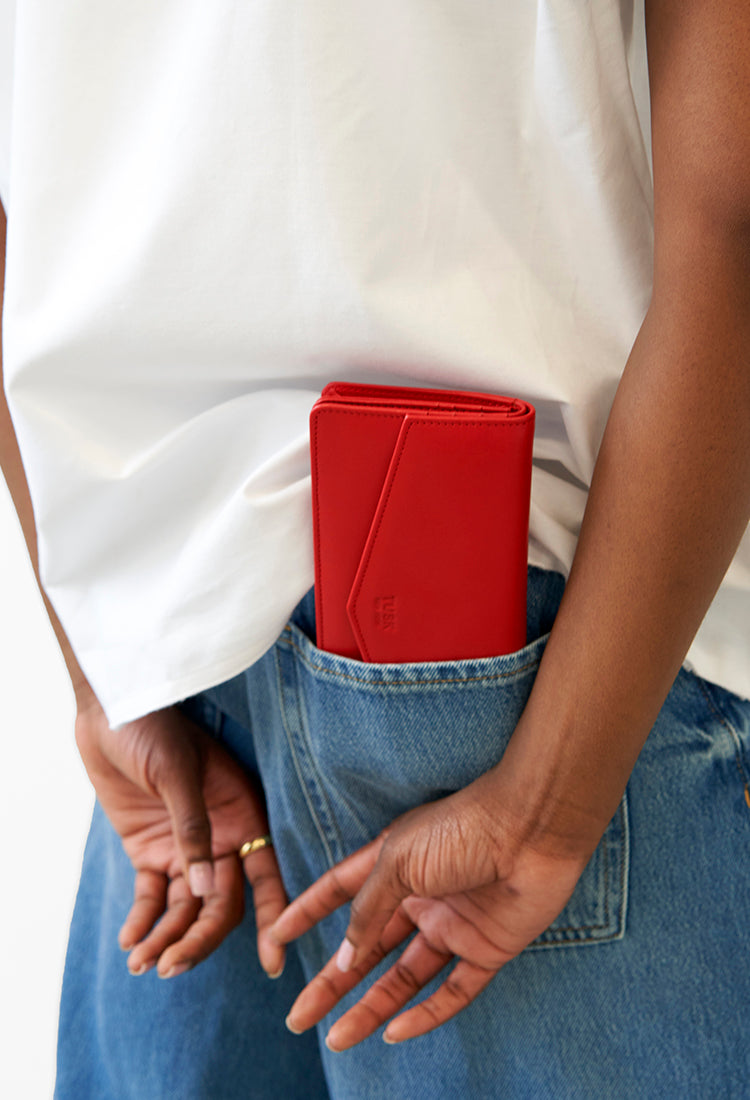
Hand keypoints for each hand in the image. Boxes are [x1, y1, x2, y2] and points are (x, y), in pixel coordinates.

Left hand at [75, 699, 285, 979]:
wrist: (114, 708)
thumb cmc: (156, 728)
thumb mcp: (178, 774)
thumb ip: (193, 830)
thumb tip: (204, 891)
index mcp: (244, 815)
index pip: (265, 876)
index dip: (273, 919)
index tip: (273, 962)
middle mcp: (221, 838)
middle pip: (220, 904)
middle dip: (200, 939)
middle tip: (172, 967)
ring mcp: (184, 848)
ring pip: (185, 908)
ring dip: (167, 938)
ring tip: (143, 963)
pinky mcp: (150, 850)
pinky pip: (150, 897)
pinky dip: (142, 921)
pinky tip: (130, 943)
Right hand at [270, 773, 594, 1049]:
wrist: (532, 828)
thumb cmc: (461, 827)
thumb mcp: (397, 860)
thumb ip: (367, 908)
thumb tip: (343, 957)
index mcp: (393, 864)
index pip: (339, 892)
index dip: (308, 913)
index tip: (277, 937)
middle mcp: (419, 897)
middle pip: (366, 948)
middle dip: (331, 983)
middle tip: (298, 1017)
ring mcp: (452, 925)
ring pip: (402, 978)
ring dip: (368, 1007)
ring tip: (335, 1037)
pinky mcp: (487, 948)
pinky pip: (452, 991)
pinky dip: (425, 1014)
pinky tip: (395, 1032)